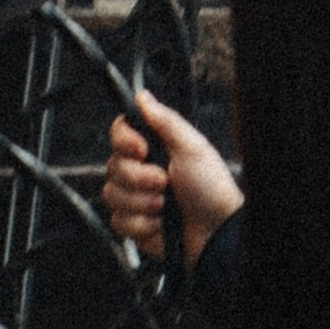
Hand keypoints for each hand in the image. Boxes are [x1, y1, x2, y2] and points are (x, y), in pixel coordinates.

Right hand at [101, 87, 242, 267]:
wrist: (217, 232)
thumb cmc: (212, 189)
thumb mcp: (192, 147)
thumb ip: (165, 120)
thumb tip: (143, 96)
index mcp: (154, 148)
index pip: (120, 133)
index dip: (124, 141)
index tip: (141, 150)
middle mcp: (141, 171)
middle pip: (112, 166)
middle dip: (139, 178)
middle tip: (165, 182)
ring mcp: (135, 198)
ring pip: (112, 195)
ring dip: (142, 203)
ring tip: (166, 206)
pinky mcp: (133, 224)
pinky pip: (118, 221)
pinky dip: (141, 224)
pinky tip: (161, 224)